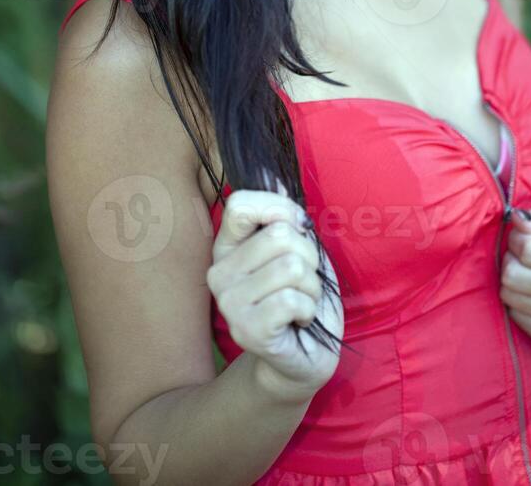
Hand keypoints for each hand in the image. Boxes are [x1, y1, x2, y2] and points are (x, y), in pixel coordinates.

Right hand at [207, 177, 343, 403]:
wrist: (304, 354)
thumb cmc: (301, 294)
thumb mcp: (297, 248)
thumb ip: (283, 216)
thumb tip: (275, 175)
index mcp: (227, 246)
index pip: (241, 202)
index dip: (280, 209)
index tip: (296, 230)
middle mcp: (219, 272)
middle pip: (279, 235)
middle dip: (309, 256)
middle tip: (304, 280)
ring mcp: (229, 303)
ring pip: (291, 266)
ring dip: (311, 285)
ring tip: (302, 301)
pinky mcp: (247, 330)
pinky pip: (293, 299)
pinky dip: (309, 308)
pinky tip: (300, 319)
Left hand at [499, 203, 530, 349]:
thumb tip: (516, 219)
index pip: (528, 250)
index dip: (518, 238)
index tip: (527, 237)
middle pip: (514, 275)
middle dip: (512, 259)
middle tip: (527, 255)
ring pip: (510, 296)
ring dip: (513, 280)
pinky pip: (516, 317)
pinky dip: (519, 301)